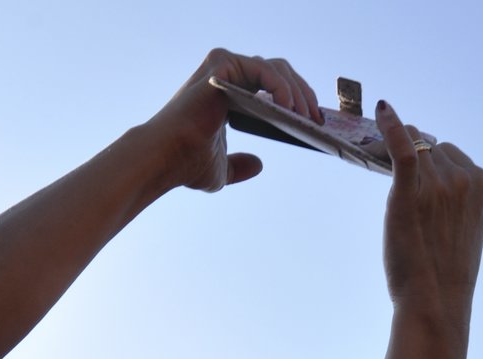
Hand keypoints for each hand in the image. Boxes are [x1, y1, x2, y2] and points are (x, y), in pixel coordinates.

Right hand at [146, 49, 320, 192]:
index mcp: (230, 94)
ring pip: (276, 68)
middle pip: (279, 73)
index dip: (296, 100)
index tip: (314, 121)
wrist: (165, 160)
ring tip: (307, 117)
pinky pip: (263, 70)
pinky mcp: (222, 65)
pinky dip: (281, 86)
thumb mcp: (220, 171)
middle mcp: (227, 75)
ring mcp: (224, 67)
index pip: (272, 86)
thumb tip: (259, 164)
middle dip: (303, 95)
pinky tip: (289, 108)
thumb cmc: (186, 165)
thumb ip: (238, 166)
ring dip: (298, 92)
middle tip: (317, 119)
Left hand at [375, 102, 482, 315]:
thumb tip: (425, 163)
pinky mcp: (409, 192)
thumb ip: (453, 193)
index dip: (429, 164)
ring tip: (385, 177)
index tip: (417, 181)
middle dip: (414, 160)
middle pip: (430, 147)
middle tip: (399, 185)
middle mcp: (463, 178)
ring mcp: (437, 184)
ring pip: (412, 147)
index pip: (449, 152)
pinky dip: (391, 125)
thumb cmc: (445, 268)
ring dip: (396, 154)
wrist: (435, 300)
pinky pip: (402, 148)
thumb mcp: (463, 224)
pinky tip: (383, 111)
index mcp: (482, 182)